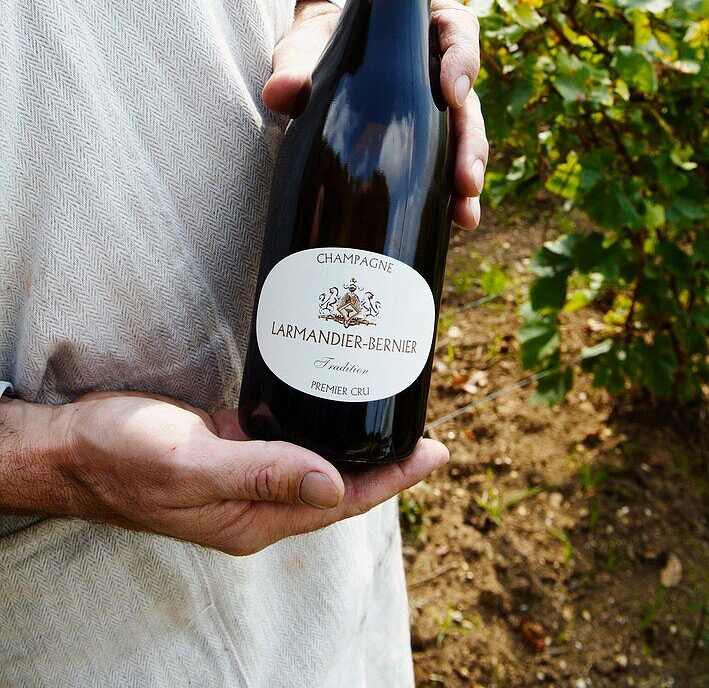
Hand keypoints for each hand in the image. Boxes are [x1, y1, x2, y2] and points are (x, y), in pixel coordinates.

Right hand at [26, 391, 445, 554]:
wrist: (68, 446)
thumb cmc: (120, 456)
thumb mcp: (189, 464)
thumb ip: (260, 473)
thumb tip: (335, 484)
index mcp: (253, 518)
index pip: (341, 500)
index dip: (392, 477)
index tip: (435, 451)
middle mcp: (254, 501)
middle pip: (337, 483)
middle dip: (384, 460)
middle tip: (427, 427)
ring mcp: (240, 475)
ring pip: (314, 459)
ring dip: (353, 439)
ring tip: (390, 409)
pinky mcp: (227, 447)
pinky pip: (284, 439)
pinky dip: (315, 421)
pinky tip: (329, 395)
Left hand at [265, 0, 487, 229]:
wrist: (309, 58)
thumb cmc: (316, 41)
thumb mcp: (303, 47)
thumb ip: (293, 65)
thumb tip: (279, 94)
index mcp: (422, 24)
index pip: (458, 31)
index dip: (464, 59)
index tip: (452, 92)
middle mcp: (440, 64)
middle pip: (469, 100)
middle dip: (470, 142)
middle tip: (465, 177)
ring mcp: (436, 104)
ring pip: (465, 136)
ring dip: (467, 172)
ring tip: (464, 211)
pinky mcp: (425, 134)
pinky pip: (445, 161)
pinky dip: (450, 191)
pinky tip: (455, 219)